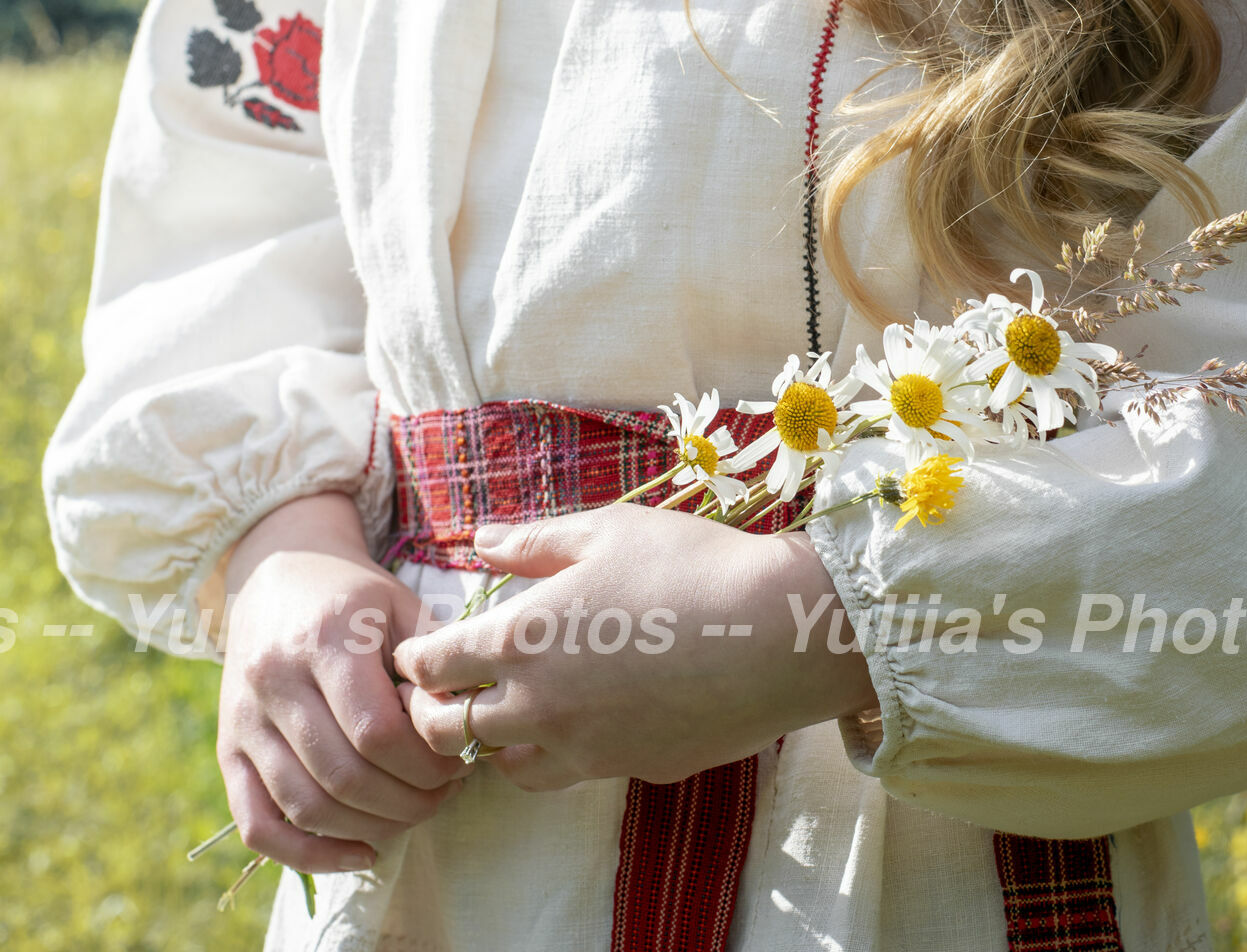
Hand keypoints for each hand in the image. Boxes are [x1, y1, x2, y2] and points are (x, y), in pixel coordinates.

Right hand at [218, 492, 468, 872]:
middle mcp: (274, 681)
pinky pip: (258, 824)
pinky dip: (308, 854)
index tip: (460, 761)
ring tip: (413, 813)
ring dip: (370, 826)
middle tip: (445, 792)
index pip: (375, 731)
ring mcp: (244, 720)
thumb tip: (466, 721)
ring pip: (305, 805)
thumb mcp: (401, 608)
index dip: (425, 762)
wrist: (276, 577)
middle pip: (343, 775)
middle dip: (406, 800)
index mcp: (324, 640)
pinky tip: (360, 854)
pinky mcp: (228, 750)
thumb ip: (434, 663)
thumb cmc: (355, 598)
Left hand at [393, 503, 877, 790]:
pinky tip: (583, 721)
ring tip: (512, 712)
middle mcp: (538, 706)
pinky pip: (572, 773)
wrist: (777, 636)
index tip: (417, 651)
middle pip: (448, 732)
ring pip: (505, 766)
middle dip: (434, 712)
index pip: (430, 667)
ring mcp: (584, 749)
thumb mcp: (607, 531)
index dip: (414, 658)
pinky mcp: (631, 771)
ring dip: (495, 740)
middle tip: (447, 692)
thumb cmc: (690, 566)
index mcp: (519, 641)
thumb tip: (481, 541)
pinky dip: (558, 753)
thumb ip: (534, 541)